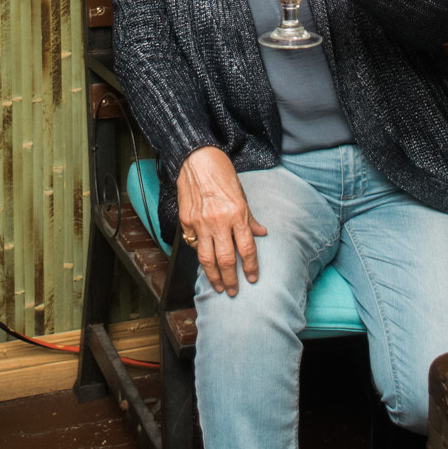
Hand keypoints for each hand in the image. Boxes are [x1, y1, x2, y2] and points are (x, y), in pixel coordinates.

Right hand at [175, 147, 266, 295]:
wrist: (196, 158)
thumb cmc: (221, 172)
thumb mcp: (242, 194)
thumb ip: (250, 218)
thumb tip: (261, 233)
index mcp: (237, 213)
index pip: (246, 249)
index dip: (250, 267)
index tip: (252, 278)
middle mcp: (219, 221)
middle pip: (226, 259)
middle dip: (230, 279)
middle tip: (233, 291)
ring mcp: (200, 222)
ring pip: (206, 258)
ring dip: (213, 276)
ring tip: (217, 286)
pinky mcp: (186, 220)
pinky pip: (193, 244)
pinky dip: (198, 254)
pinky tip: (203, 261)